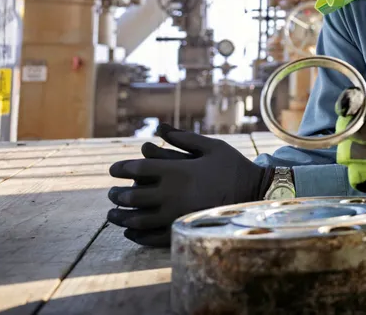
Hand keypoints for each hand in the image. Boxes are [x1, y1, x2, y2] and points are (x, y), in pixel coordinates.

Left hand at [106, 123, 272, 247]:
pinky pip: (153, 236)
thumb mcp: (212, 146)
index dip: (120, 168)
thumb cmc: (233, 166)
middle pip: (132, 195)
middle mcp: (173, 193)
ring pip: (138, 218)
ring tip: (113, 214)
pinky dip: (137, 235)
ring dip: (121, 217)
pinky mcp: (184, 228)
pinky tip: (130, 232)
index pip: (137, 168)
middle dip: (116, 194)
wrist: (255, 191)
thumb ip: (184, 138)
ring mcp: (177, 213)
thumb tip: (160, 129)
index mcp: (177, 170)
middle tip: (110, 194)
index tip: (112, 170)